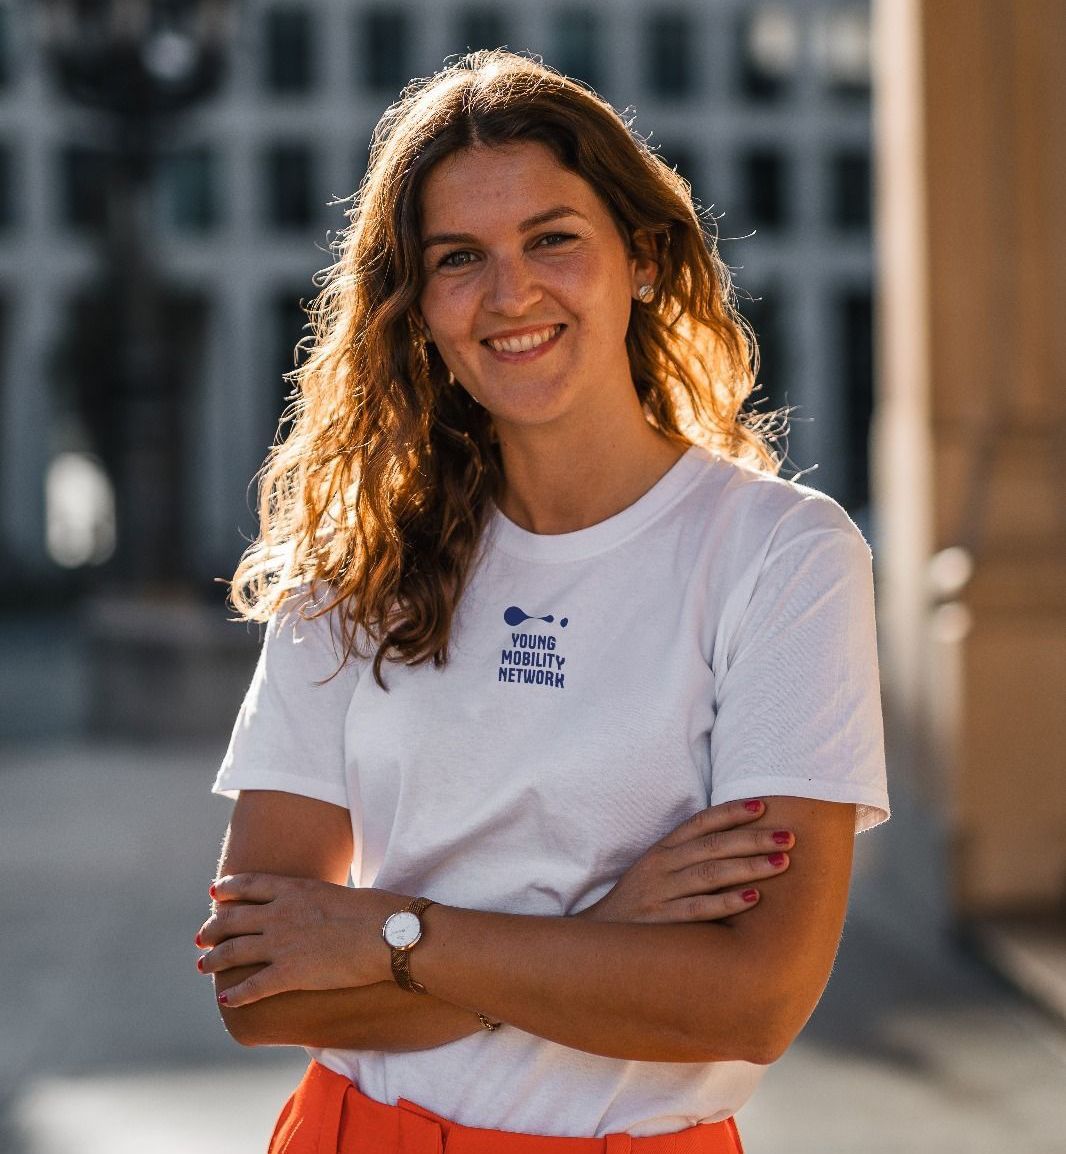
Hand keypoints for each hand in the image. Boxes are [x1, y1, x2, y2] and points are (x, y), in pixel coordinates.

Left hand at [195, 874, 408, 1007]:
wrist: (387, 934)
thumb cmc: (374, 912)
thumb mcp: (337, 895)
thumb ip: (316, 901)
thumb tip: (317, 908)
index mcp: (293, 889)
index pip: (248, 885)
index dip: (227, 888)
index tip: (214, 893)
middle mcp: (279, 913)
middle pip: (232, 918)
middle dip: (212, 929)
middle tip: (201, 938)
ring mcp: (281, 943)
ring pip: (233, 951)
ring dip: (214, 960)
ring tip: (203, 966)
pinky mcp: (289, 973)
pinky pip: (252, 986)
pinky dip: (236, 994)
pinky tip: (226, 999)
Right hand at [575, 798, 792, 922]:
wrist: (600, 938)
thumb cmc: (639, 903)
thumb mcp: (656, 872)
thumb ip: (688, 858)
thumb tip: (737, 847)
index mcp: (662, 850)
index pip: (701, 823)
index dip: (731, 812)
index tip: (764, 806)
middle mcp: (661, 866)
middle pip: (713, 845)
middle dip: (753, 838)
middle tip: (789, 835)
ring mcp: (660, 893)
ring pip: (710, 873)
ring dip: (749, 866)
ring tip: (783, 862)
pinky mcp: (660, 922)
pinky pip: (698, 909)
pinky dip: (727, 902)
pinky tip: (754, 898)